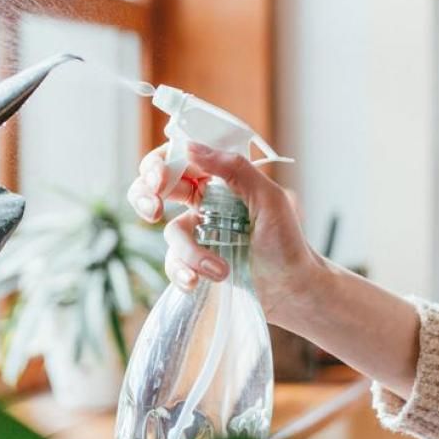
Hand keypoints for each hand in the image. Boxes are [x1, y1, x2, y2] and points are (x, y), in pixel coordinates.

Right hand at [127, 141, 320, 321]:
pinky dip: (183, 273)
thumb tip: (191, 148)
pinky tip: (201, 281)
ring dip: (190, 252)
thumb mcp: (269, 198)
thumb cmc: (288, 242)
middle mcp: (202, 204)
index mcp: (218, 180)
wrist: (293, 289)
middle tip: (154, 210)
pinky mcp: (193, 263)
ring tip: (219, 268)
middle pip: (153, 189)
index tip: (159, 179)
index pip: (178, 160)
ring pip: (170, 233)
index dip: (159, 165)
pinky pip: (173, 264)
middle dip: (145, 196)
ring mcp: (196, 234)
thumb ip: (234, 169)